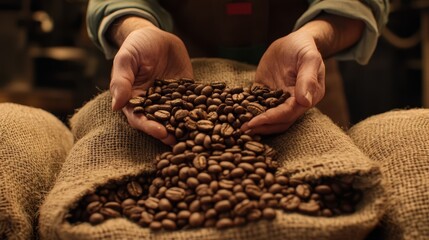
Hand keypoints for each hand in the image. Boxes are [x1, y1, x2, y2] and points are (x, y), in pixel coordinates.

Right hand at [109, 17, 192, 144]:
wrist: (156, 36)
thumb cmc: (136, 46)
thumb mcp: (126, 59)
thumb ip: (121, 81)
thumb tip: (116, 106)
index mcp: (134, 100)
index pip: (139, 118)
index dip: (149, 126)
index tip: (160, 132)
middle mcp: (153, 104)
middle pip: (159, 122)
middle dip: (169, 132)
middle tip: (178, 140)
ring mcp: (171, 100)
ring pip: (177, 117)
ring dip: (185, 127)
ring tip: (194, 136)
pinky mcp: (186, 93)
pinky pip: (193, 103)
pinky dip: (200, 111)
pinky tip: (211, 118)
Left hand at [242, 29, 324, 134]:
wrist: (295, 40)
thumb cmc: (304, 47)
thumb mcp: (309, 58)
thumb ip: (308, 79)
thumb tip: (305, 101)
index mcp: (308, 97)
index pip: (288, 114)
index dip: (270, 119)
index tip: (254, 122)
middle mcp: (294, 102)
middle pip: (278, 121)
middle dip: (261, 126)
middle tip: (242, 129)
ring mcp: (279, 99)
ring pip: (268, 117)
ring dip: (255, 123)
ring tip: (238, 127)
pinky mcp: (266, 93)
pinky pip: (258, 104)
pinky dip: (248, 110)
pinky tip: (234, 113)